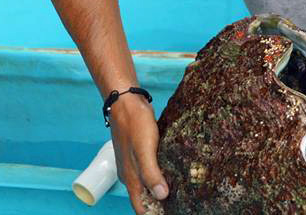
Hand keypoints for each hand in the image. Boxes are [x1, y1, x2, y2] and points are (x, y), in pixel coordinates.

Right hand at [108, 92, 169, 213]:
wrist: (125, 102)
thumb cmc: (135, 124)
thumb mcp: (145, 150)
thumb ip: (151, 174)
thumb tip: (161, 197)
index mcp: (130, 178)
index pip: (141, 207)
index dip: (154, 213)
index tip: (172, 211)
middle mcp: (130, 174)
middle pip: (144, 198)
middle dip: (158, 204)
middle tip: (180, 203)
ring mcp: (133, 163)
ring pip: (146, 184)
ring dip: (159, 190)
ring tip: (179, 191)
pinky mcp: (139, 152)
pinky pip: (149, 171)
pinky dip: (158, 176)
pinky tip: (170, 172)